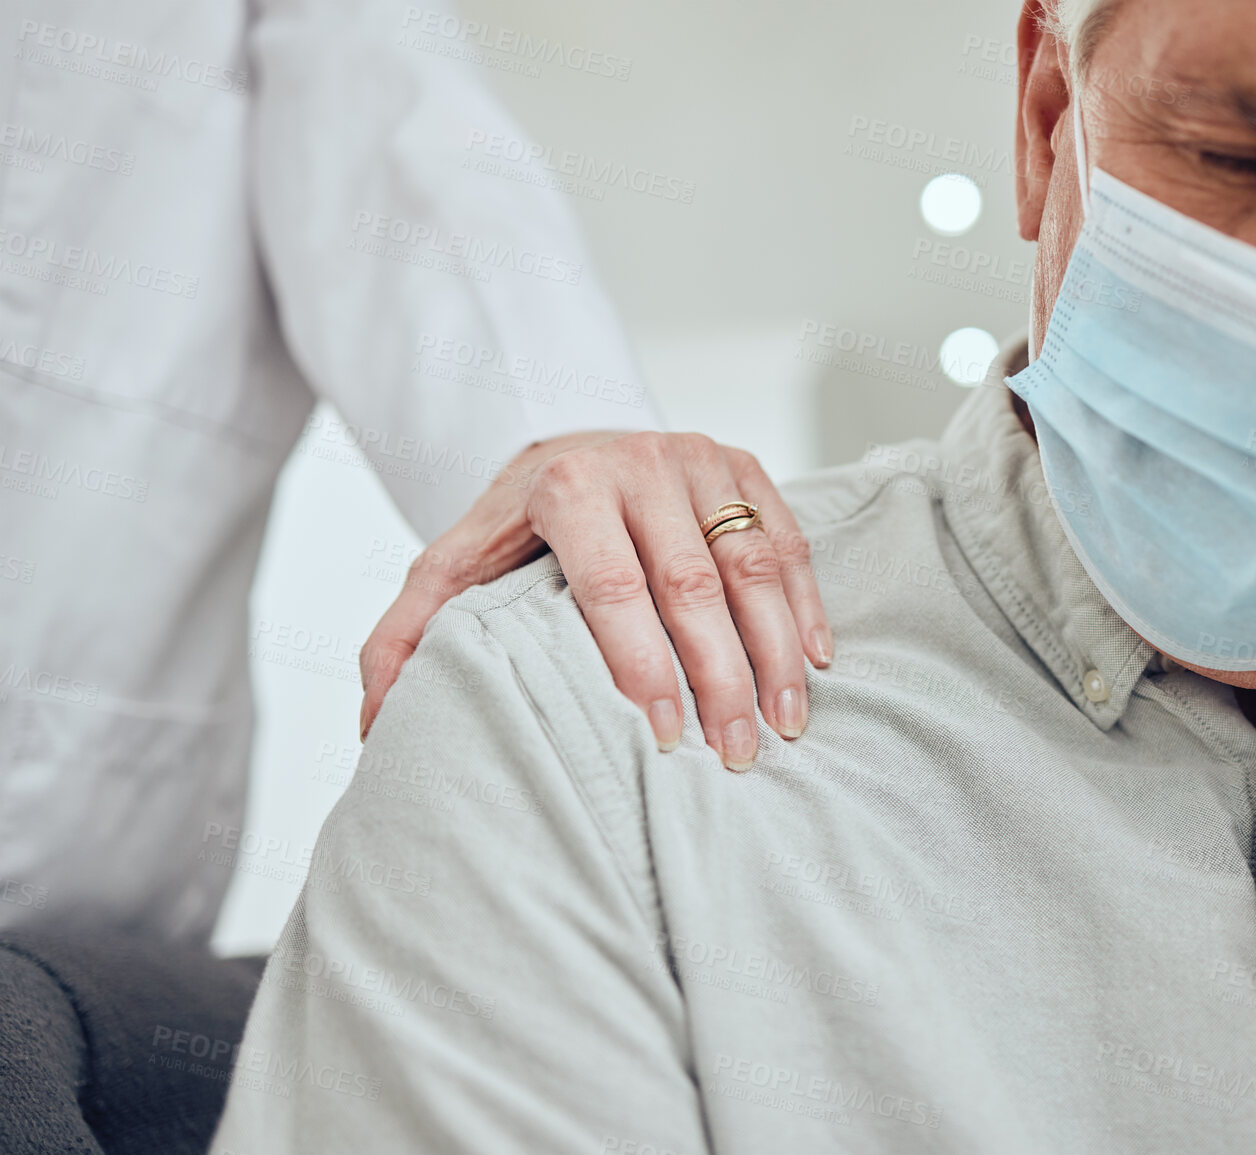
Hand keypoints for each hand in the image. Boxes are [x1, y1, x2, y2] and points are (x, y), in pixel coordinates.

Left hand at [359, 431, 832, 769]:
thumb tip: (377, 725)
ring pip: (754, 565)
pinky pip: (789, 541)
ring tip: (785, 726)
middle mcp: (641, 464)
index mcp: (567, 486)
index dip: (643, 666)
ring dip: (777, 652)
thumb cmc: (515, 525)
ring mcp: (702, 461)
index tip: (665, 738)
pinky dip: (807, 606)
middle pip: (695, 585)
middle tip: (735, 755)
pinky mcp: (746, 466)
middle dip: (722, 678)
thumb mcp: (451, 568)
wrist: (571, 441)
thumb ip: (407, 637)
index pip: (613, 587)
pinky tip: (815, 665)